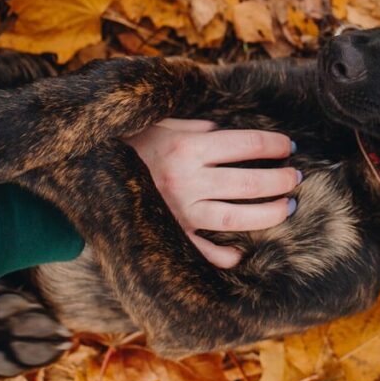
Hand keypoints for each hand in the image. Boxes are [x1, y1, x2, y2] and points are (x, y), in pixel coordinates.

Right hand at [124, 119, 298, 268]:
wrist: (83, 172)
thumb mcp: (158, 124)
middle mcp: (186, 181)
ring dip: (267, 214)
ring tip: (288, 207)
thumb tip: (222, 131)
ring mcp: (178, 212)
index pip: (245, 145)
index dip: (273, 145)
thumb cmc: (127, 143)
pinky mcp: (168, 233)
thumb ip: (193, 127)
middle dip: (280, 180)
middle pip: (248, 183)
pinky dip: (222, 257)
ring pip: (234, 219)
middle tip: (296, 178)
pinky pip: (199, 251)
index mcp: (186, 148)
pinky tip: (240, 255)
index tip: (288, 147)